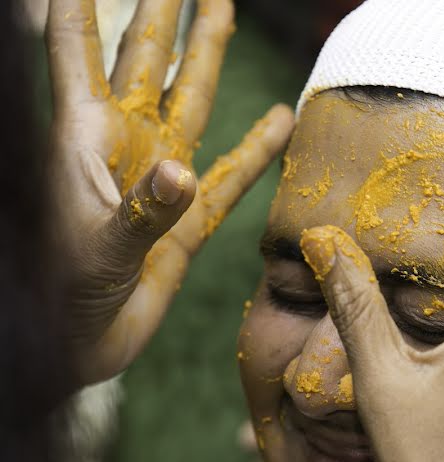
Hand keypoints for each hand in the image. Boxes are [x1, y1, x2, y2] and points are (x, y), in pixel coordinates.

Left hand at [46, 0, 293, 385]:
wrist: (81, 347)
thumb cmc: (64, 294)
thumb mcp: (98, 246)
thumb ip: (143, 209)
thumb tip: (182, 171)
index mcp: (85, 139)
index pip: (77, 52)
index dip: (82, 7)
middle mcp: (125, 146)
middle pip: (146, 60)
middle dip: (162, 13)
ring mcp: (160, 178)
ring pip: (189, 101)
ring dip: (205, 56)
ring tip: (221, 8)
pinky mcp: (189, 219)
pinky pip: (231, 175)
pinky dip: (256, 149)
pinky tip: (281, 118)